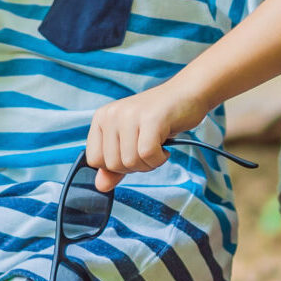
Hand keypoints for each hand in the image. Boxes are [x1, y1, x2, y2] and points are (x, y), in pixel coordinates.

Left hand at [85, 83, 207, 190]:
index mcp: (101, 119)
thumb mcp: (130, 142)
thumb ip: (114, 166)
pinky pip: (147, 154)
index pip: (94, 160)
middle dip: (135, 166)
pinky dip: (159, 159)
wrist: (186, 94)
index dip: (115, 166)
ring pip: (130, 162)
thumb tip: (101, 186)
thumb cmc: (159, 119)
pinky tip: (164, 148)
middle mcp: (111, 114)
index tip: (132, 153)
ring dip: (149, 163)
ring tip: (157, 147)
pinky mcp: (150, 119)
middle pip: (112, 164)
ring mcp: (129, 115)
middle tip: (148, 150)